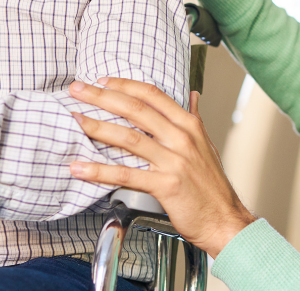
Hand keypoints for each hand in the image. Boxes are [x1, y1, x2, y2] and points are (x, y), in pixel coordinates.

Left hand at [67, 78, 255, 257]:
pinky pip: (126, 175)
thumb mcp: (207, 145)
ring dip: (97, 127)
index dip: (124, 84)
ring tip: (75, 121)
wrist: (224, 219)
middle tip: (78, 90)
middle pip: (135, 109)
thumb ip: (195, 119)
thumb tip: (193, 95)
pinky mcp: (165, 185)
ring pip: (128, 138)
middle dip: (102, 96)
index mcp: (189, 125)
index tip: (102, 80)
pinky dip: (100, 171)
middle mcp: (181, 138)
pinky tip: (80, 168)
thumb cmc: (212, 186)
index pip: (152, 95)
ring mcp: (174, 161)